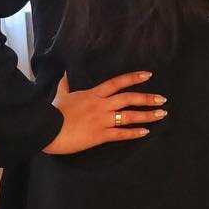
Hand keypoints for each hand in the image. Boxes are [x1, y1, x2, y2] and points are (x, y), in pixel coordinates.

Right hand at [42, 72, 165, 153]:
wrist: (46, 129)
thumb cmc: (53, 112)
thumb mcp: (60, 95)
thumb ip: (65, 85)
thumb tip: (64, 73)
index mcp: (93, 94)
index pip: (117, 83)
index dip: (133, 78)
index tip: (148, 75)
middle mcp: (101, 105)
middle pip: (129, 98)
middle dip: (147, 98)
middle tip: (162, 99)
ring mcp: (102, 120)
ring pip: (129, 116)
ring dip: (147, 115)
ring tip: (161, 114)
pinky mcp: (99, 135)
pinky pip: (120, 134)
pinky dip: (134, 133)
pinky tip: (145, 132)